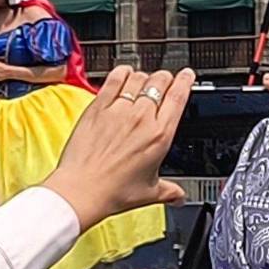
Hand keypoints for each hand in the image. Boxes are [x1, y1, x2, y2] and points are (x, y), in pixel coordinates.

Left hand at [42, 66, 194, 231]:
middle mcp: (141, 118)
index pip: (178, 96)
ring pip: (137, 78)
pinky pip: (113, 81)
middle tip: (165, 79)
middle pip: (159, 82)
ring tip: (144, 78)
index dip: (186, 81)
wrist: (81, 190)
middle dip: (165, 77)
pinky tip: (123, 73)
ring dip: (144, 75)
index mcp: (160, 136)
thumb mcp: (149, 192)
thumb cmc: (112, 192)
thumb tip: (178, 195)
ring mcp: (118, 110)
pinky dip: (121, 73)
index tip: (187, 76)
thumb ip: (169, 191)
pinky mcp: (97, 108)